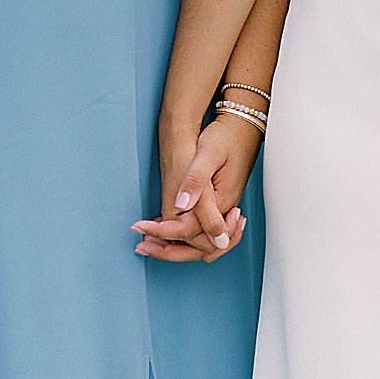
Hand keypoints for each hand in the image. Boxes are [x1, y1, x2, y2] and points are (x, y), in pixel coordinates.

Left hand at [134, 116, 258, 263]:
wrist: (241, 127)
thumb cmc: (225, 137)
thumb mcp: (208, 154)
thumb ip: (196, 182)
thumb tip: (181, 206)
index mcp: (221, 202)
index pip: (190, 233)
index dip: (162, 234)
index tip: (139, 229)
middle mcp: (223, 212)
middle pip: (198, 249)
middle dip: (167, 251)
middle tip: (141, 246)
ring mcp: (222, 210)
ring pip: (201, 245)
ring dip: (176, 248)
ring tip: (149, 242)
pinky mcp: (219, 206)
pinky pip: (202, 234)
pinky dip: (183, 239)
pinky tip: (166, 231)